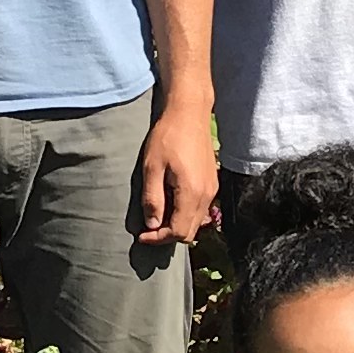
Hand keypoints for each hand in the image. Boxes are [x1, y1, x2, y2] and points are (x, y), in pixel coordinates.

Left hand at [135, 102, 218, 245]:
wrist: (189, 113)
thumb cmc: (168, 136)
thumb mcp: (152, 168)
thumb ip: (153, 199)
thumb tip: (152, 225)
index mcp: (191, 192)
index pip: (178, 231)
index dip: (159, 238)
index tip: (142, 236)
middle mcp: (206, 195)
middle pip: (189, 232)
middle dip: (167, 235)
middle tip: (147, 229)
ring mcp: (211, 189)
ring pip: (196, 222)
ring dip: (176, 224)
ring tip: (157, 214)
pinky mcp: (212, 183)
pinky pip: (200, 209)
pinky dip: (185, 213)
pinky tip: (170, 201)